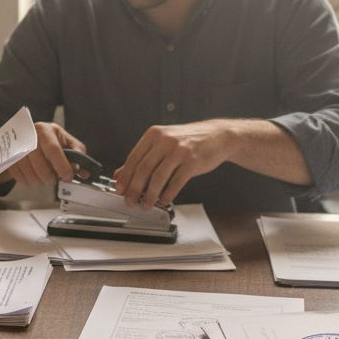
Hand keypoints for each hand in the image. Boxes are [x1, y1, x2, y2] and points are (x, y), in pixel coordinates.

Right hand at [0, 122, 85, 186]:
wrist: (25, 135)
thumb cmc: (49, 139)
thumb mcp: (65, 140)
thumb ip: (77, 153)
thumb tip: (84, 171)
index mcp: (44, 130)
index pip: (53, 150)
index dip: (62, 166)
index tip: (68, 176)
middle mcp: (27, 137)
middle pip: (41, 166)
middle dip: (51, 177)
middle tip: (55, 178)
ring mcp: (16, 149)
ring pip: (31, 175)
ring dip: (41, 181)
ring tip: (45, 176)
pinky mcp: (9, 160)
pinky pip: (22, 179)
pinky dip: (31, 182)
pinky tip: (35, 175)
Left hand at [113, 121, 232, 207]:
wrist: (218, 136)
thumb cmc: (188, 141)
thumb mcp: (163, 143)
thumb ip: (143, 157)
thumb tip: (120, 174)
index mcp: (154, 134)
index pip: (133, 158)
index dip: (125, 176)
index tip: (120, 189)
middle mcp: (165, 140)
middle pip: (143, 169)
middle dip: (134, 189)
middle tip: (130, 201)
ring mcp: (179, 151)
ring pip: (158, 177)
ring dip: (150, 195)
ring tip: (146, 204)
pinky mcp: (192, 162)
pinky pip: (176, 182)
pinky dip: (167, 194)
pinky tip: (163, 200)